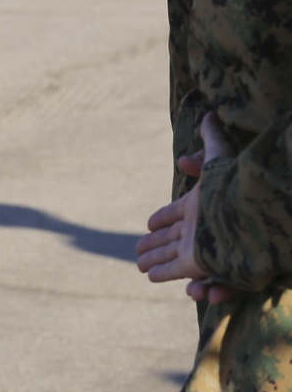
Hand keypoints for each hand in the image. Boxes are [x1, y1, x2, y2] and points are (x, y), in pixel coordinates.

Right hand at [136, 112, 236, 301]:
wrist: (254, 215)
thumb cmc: (238, 186)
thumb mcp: (221, 158)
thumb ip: (212, 138)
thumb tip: (208, 115)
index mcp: (200, 204)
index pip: (177, 213)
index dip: (163, 218)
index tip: (149, 223)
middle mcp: (199, 227)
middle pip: (171, 238)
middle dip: (154, 245)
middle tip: (137, 251)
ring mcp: (200, 246)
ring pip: (170, 255)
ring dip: (155, 260)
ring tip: (139, 266)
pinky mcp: (199, 262)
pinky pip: (178, 269)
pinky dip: (164, 272)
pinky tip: (151, 276)